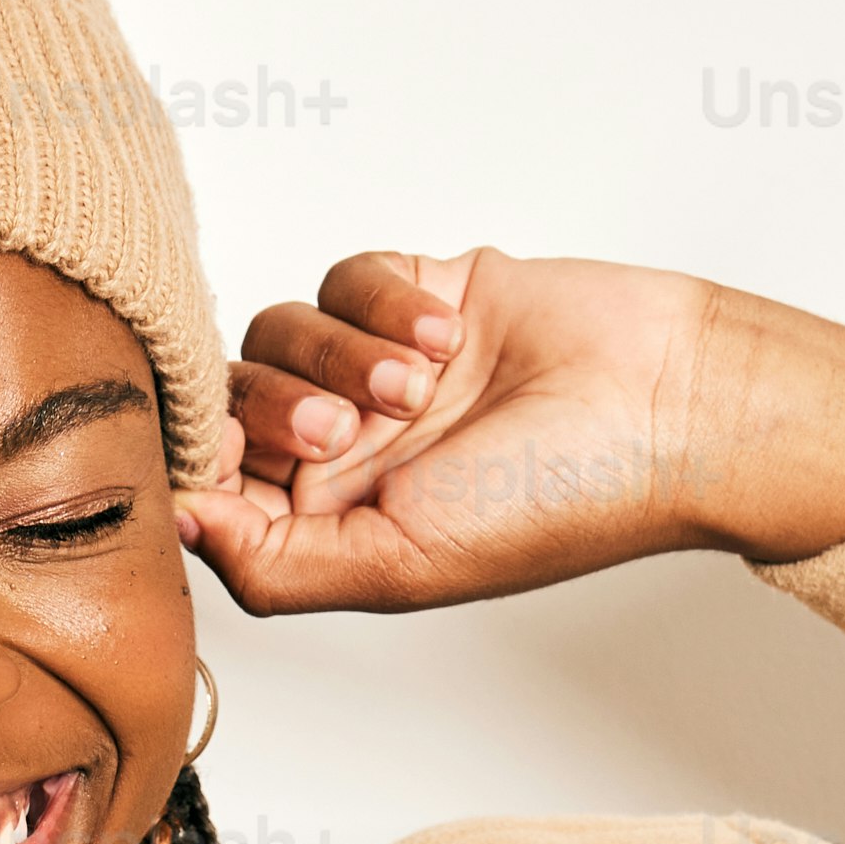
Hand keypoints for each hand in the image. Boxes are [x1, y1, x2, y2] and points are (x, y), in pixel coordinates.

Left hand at [178, 249, 844, 617]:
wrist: (669, 407)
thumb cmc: (556, 504)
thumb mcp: (398, 567)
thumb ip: (275, 564)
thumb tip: (175, 528)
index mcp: (329, 529)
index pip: (211, 489)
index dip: (198, 463)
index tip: (221, 453)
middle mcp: (348, 453)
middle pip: (229, 403)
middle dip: (274, 407)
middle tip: (345, 425)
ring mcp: (380, 372)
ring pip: (280, 332)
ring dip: (339, 350)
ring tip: (420, 381)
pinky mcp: (421, 295)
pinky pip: (345, 276)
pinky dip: (384, 298)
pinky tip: (446, 330)